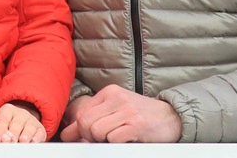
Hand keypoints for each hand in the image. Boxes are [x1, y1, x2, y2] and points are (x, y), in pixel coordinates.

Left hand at [0, 101, 46, 142]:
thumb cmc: (5, 126)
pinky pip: (39, 132)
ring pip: (29, 127)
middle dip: (13, 133)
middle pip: (16, 124)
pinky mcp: (40, 128)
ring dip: (26, 134)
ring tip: (22, 141)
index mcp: (7, 110)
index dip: (1, 129)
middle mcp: (20, 113)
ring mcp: (31, 120)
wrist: (22, 122)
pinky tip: (33, 142)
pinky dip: (37, 137)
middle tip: (9, 141)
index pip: (3, 120)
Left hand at [59, 84, 181, 142]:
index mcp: (109, 92)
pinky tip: (127, 139)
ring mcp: (127, 110)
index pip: (81, 113)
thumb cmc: (140, 116)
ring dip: (104, 141)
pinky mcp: (137, 124)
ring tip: (117, 138)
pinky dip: (116, 144)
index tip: (87, 138)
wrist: (170, 117)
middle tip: (103, 140)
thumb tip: (66, 135)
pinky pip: (113, 139)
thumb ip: (91, 120)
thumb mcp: (114, 111)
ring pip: (97, 131)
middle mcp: (117, 97)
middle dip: (90, 137)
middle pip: (85, 122)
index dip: (80, 131)